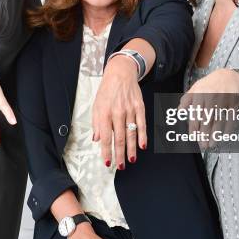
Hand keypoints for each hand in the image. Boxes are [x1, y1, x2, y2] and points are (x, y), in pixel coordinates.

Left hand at [92, 55, 146, 169]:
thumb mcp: (96, 105)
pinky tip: (142, 145)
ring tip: (131, 159)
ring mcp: (129, 109)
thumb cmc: (107, 91)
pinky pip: (142, 124)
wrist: (120, 73)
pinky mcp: (139, 106)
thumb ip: (96, 123)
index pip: (106, 136)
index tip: (107, 162)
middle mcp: (117, 112)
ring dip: (132, 148)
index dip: (106, 151)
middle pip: (119, 137)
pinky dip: (142, 135)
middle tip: (120, 165)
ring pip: (131, 133)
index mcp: (104, 112)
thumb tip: (97, 139)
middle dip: (120, 153)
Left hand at [179, 69, 238, 148]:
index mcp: (200, 95)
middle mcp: (211, 98)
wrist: (228, 76)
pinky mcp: (233, 104)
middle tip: (202, 145)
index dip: (194, 128)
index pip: (195, 114)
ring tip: (211, 144)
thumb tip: (179, 111)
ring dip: (215, 134)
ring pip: (218, 120)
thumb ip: (186, 100)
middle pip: (207, 120)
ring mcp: (223, 101)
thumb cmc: (209, 84)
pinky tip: (224, 136)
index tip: (193, 138)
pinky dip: (228, 128)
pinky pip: (230, 118)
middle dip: (204, 134)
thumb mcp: (195, 88)